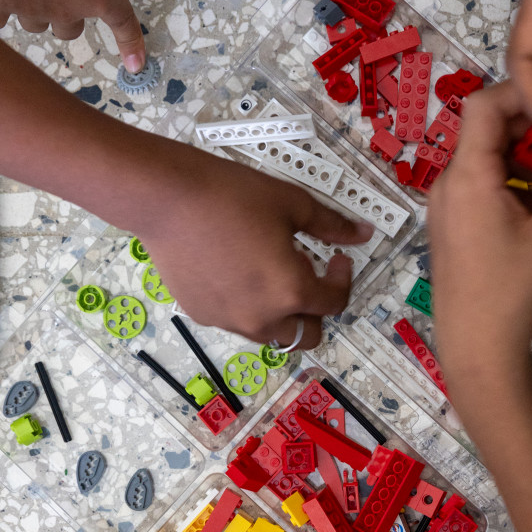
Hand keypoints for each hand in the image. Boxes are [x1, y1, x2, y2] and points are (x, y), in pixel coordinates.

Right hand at [135, 139, 372, 346]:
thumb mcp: (293, 204)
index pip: (333, 304)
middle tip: (308, 278)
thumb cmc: (233, 195)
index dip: (343, 280)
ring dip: (280, 313)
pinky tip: (235, 270)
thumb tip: (363, 234)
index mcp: (291, 291)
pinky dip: (246, 305)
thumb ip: (331, 226)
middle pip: (305, 336)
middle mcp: (262, 317)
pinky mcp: (200, 313)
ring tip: (269, 274)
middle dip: (315, 312)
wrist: (167, 198)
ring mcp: (228, 320)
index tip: (339, 258)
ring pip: (268, 332)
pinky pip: (234, 320)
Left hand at [428, 81, 531, 401]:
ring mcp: (446, 204)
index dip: (526, 95)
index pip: (485, 105)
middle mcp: (448, 182)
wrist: (475, 344)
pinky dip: (513, 183)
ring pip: (488, 159)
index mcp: (467, 176)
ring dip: (527, 159)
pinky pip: (481, 185)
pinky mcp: (451, 223)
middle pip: (488, 130)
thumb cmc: (511, 290)